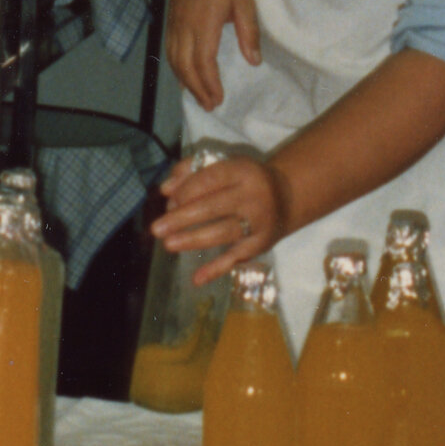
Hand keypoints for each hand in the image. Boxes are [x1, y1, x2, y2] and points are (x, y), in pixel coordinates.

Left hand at [151, 148, 284, 286]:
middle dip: (182, 218)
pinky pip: (236, 258)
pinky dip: (217, 269)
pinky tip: (197, 279)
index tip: (169, 202)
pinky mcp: (261, 244)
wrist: (287, 197)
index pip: (209, 179)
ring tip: (169, 244)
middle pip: (213, 207)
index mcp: (242, 171)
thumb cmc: (244, 180)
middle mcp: (253, 196)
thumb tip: (165, 190)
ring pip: (223, 232)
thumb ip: (192, 171)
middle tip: (157, 228)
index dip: (186, 191)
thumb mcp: (224, 166)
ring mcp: (258, 222)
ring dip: (194, 240)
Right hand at [163, 0, 260, 112]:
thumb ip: (248, 34)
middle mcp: (184, 27)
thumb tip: (253, 62)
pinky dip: (176, 66)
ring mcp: (174, 22)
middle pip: (185, 67)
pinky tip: (184, 73)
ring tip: (197, 95)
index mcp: (204, 25)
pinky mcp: (171, 17)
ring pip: (174, 60)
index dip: (210, 85)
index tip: (218, 99)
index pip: (203, 64)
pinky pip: (169, 49)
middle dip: (197, 89)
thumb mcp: (245, 3)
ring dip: (185, 81)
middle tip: (209, 106)